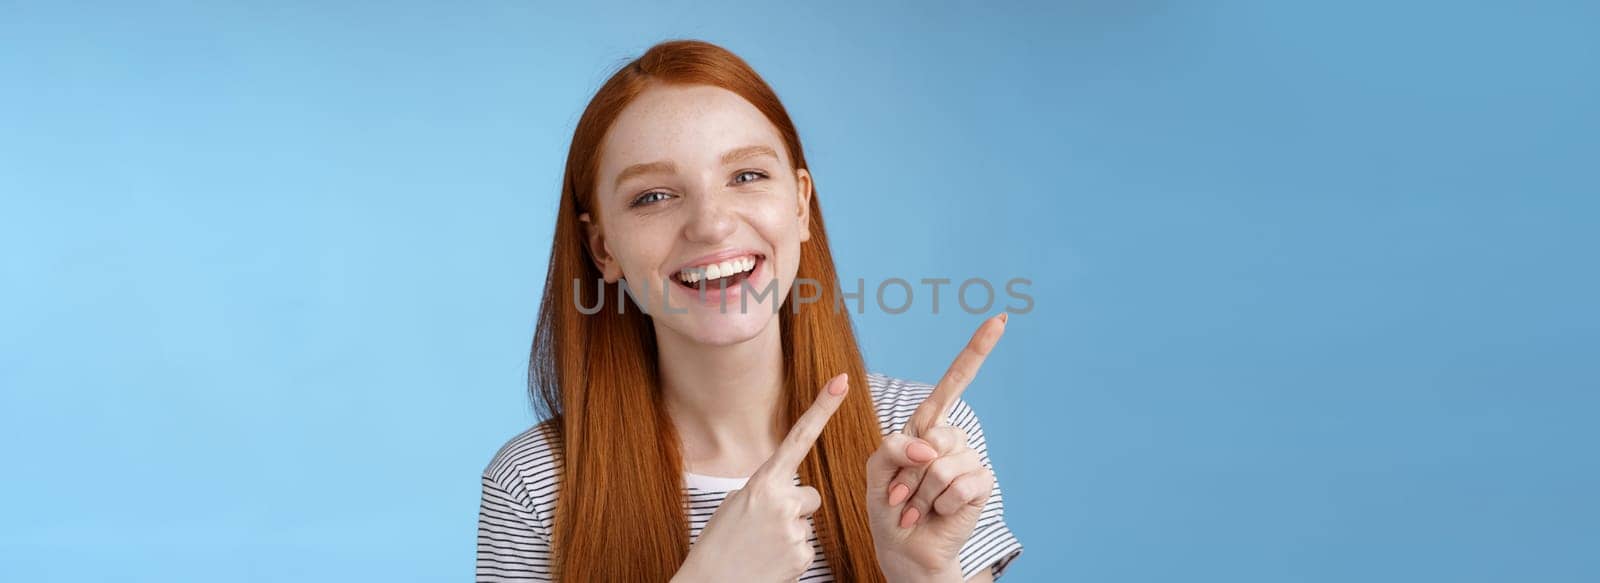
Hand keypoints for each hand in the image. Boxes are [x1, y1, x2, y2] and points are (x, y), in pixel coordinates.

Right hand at [673, 373, 849, 582]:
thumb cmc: (718, 545)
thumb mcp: (734, 505)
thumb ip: (765, 489)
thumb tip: (788, 491)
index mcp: (762, 482)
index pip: (799, 438)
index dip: (822, 408)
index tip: (841, 381)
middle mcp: (783, 502)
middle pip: (810, 495)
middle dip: (794, 508)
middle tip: (763, 527)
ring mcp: (795, 530)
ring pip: (806, 523)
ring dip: (789, 533)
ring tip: (761, 547)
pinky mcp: (803, 556)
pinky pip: (807, 547)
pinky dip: (790, 555)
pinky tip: (769, 561)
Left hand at [866, 313, 1007, 581]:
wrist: (903, 547)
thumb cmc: (888, 506)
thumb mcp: (876, 469)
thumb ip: (893, 446)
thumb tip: (929, 447)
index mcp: (927, 425)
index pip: (955, 382)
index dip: (977, 351)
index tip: (1000, 319)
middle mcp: (951, 438)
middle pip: (934, 436)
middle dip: (909, 472)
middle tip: (902, 495)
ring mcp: (969, 460)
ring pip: (941, 466)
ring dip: (920, 494)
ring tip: (916, 508)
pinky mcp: (981, 484)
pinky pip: (959, 485)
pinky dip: (940, 505)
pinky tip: (936, 514)